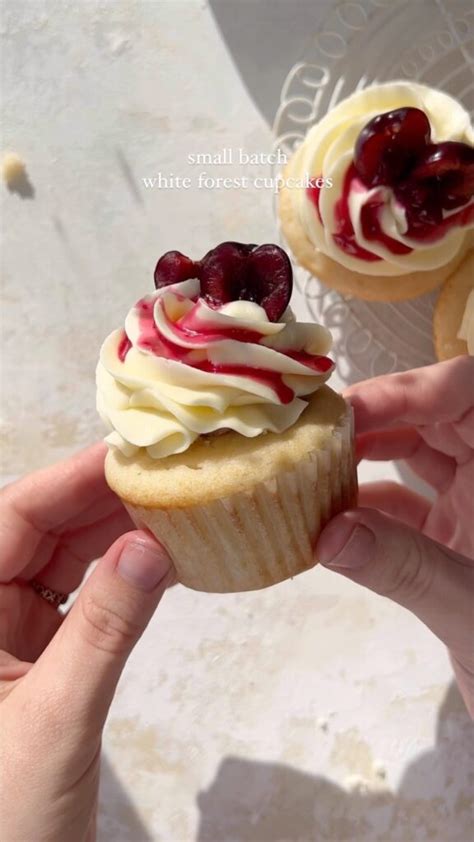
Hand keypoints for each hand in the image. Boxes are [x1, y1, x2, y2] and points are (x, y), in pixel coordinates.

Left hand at [0, 443, 174, 841]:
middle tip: (162, 474)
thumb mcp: (56, 718)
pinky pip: (80, 598)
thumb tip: (150, 547)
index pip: (9, 521)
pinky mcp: (39, 656)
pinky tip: (156, 559)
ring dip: (113, 534)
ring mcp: (7, 634)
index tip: (124, 454)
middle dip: (98, 500)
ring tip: (168, 507)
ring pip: (61, 559)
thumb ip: (104, 629)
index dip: (66, 481)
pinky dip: (118, 578)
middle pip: (37, 531)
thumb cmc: (6, 821)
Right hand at [315, 357, 473, 716]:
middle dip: (374, 417)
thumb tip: (327, 534)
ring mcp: (473, 508)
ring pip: (416, 456)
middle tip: (312, 432)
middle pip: (434, 416)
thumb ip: (403, 567)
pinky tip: (325, 520)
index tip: (349, 410)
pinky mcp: (452, 538)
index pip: (468, 392)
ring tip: (310, 468)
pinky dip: (365, 507)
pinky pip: (405, 505)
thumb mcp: (469, 607)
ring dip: (364, 458)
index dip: (411, 388)